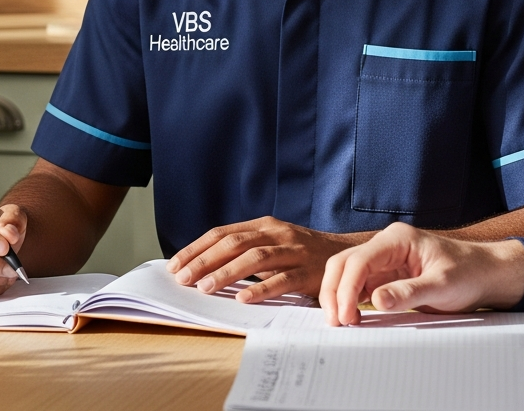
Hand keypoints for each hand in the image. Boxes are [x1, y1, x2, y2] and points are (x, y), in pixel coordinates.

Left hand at [166, 216, 368, 302]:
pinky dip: (260, 289)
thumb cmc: (302, 254)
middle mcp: (276, 233)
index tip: (175, 264)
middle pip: (233, 244)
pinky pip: (281, 280)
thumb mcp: (273, 245)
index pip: (222, 233)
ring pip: (254, 259)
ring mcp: (293, 251)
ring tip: (204, 288)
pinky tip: (242, 298)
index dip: (196, 248)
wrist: (348, 256)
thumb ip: (245, 251)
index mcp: (264, 225)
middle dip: (204, 261)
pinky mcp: (308, 271)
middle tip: (183, 278)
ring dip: (225, 273)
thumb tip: (203, 267)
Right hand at [320, 223, 523, 325]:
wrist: (486, 274)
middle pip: (344, 264)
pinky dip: (350, 300)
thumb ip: (409, 293)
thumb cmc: (469, 273)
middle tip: (337, 322)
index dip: (346, 288)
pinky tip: (352, 317)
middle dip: (334, 292)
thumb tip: (376, 301)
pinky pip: (359, 286)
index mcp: (397, 239)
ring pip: (347, 274)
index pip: (359, 260)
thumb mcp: (442, 285)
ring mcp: (384, 260)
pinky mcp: (386, 276)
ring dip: (339, 296)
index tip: (346, 315)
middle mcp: (386, 246)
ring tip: (343, 323)